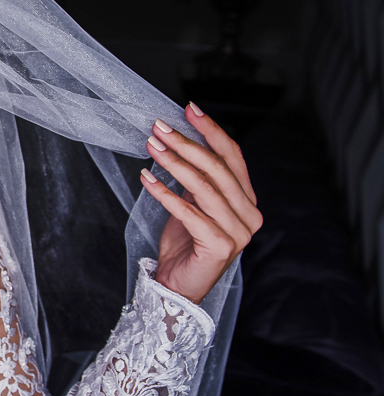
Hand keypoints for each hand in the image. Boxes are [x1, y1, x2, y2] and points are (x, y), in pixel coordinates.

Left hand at [139, 102, 262, 304]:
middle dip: (187, 143)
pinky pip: (189, 213)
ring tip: (151, 146)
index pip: (233, 157)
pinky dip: (165, 193)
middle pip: (219, 168)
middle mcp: (249, 214)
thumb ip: (195, 179)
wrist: (177, 286)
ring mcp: (238, 232)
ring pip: (205, 188)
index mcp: (246, 200)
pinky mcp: (220, 247)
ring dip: (174, 163)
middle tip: (160, 127)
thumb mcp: (192, 204)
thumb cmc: (184, 244)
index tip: (189, 108)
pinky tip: (146, 178)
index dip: (212, 131)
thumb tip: (175, 140)